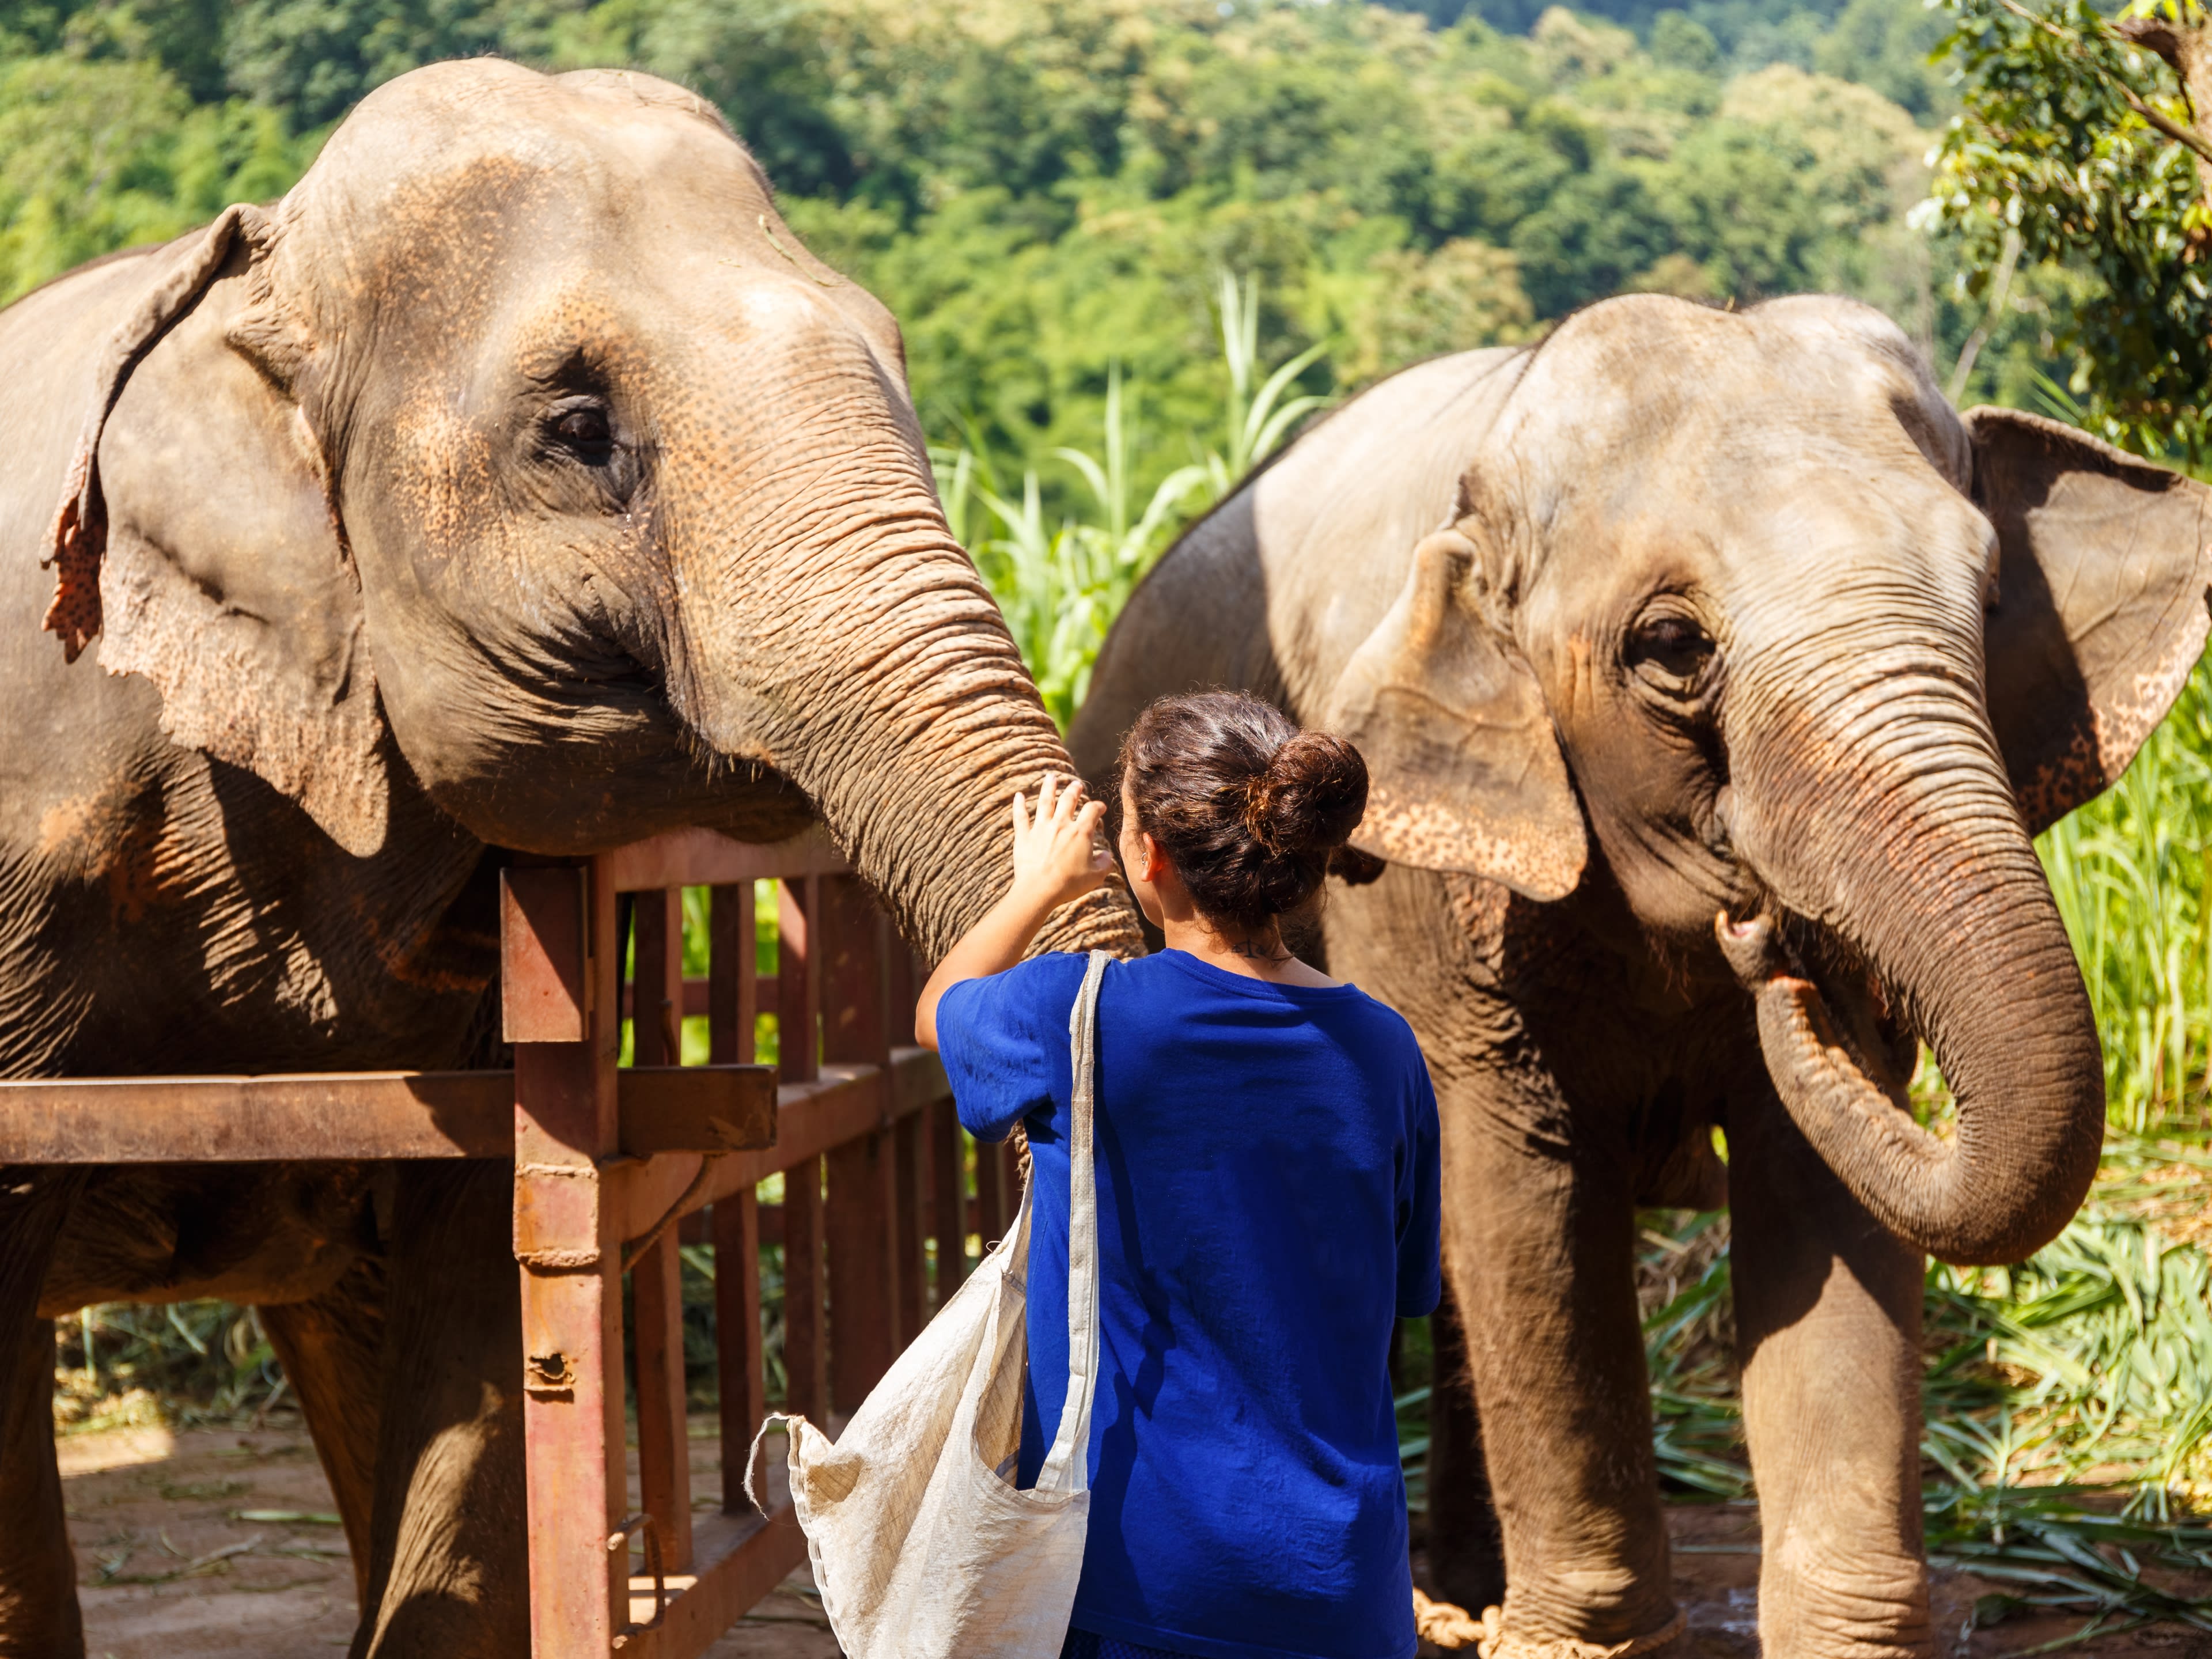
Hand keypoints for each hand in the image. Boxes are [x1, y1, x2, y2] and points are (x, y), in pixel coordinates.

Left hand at [1009, 772, 1112, 910]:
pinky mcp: (1024, 837)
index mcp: (1080, 833)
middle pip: (1068, 800)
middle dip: (1074, 790)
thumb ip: (1105, 863)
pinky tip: (1018, 795)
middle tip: (1077, 784)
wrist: (1039, 890)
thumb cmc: (1069, 884)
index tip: (1100, 807)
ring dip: (1048, 787)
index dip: (1098, 806)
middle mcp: (1061, 825)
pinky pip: (1020, 817)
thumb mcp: (1095, 876)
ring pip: (1045, 802)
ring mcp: (1040, 829)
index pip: (1092, 811)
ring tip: (1051, 777)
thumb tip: (1107, 855)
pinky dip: (1018, 805)